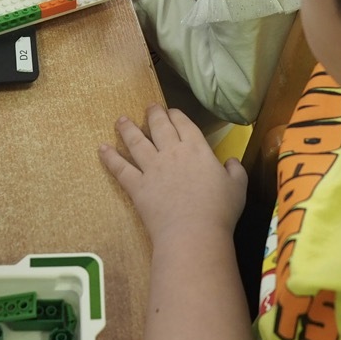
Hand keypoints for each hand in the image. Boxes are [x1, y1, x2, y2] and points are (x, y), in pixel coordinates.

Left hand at [100, 104, 246, 245]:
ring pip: (136, 142)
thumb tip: (231, 162)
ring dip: (127, 129)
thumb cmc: (219, 210)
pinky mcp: (137, 186)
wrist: (193, 232)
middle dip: (153, 114)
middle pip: (159, 127)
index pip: (184, 124)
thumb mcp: (238, 188)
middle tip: (149, 107)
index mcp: (197, 149)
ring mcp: (152, 168)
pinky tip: (102, 149)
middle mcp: (172, 153)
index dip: (176, 115)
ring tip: (121, 120)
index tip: (171, 111)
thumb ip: (235, 171)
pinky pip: (121, 168)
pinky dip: (110, 158)